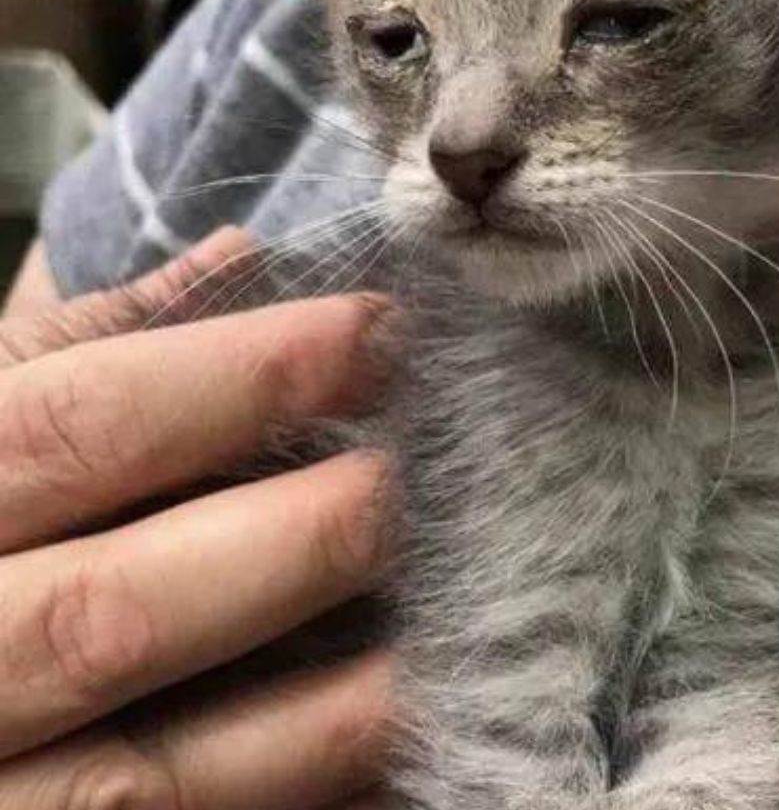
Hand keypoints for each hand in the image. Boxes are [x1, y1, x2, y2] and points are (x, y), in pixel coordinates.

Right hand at [0, 230, 395, 808]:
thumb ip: (89, 345)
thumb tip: (242, 257)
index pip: (80, 426)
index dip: (243, 374)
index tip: (382, 332)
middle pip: (115, 614)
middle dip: (299, 544)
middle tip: (425, 486)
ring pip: (152, 783)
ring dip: (330, 715)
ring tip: (464, 636)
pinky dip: (309, 804)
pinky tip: (412, 754)